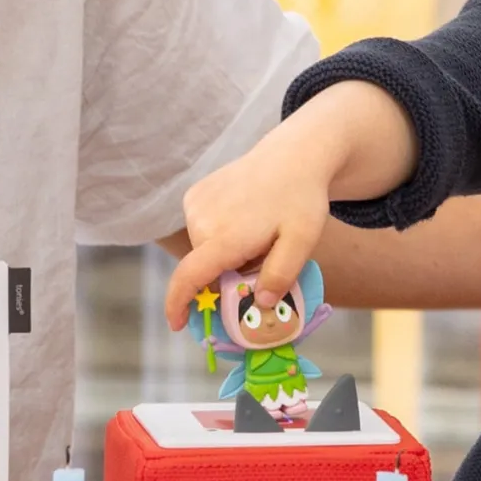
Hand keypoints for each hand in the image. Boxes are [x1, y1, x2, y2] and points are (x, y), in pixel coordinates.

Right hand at [163, 81, 419, 328]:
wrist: (293, 156)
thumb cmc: (300, 200)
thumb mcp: (302, 242)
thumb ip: (280, 275)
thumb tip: (258, 303)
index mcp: (226, 235)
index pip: (189, 277)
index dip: (178, 304)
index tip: (178, 324)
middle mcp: (202, 219)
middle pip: (205, 267)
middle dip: (229, 275)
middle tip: (263, 257)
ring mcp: (195, 203)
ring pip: (204, 249)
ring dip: (226, 254)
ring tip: (257, 231)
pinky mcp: (194, 193)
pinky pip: (202, 229)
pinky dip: (220, 234)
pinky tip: (244, 216)